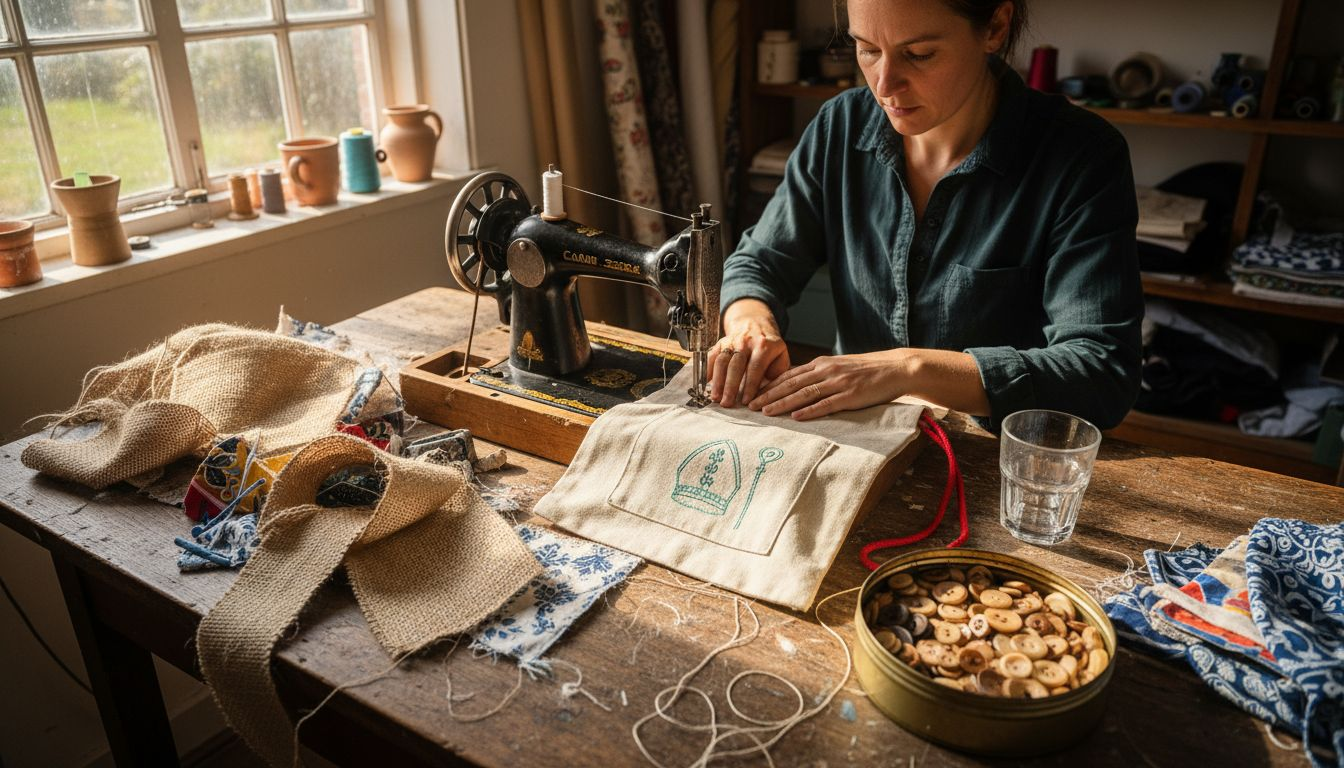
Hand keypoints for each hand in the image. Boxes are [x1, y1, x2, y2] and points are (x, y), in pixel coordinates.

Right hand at [708, 299, 790, 406]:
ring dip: (717, 381)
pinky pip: (712, 356)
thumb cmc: (770, 348)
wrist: (755, 324)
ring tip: (715, 397)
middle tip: (727, 403)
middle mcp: (746, 342)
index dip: (750, 385)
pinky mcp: (720, 343)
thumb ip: (777, 372)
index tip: (745, 402)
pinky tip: (706, 383)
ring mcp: (731, 341)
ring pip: (722, 361)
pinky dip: (707, 370)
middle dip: (730, 386)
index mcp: (763, 346)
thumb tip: (767, 389)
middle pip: (735, 365)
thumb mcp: (781, 356)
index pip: (755, 368)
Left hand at [749, 350, 915, 419]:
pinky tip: (796, 417)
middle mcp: (826, 371)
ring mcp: (838, 383)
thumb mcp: (839, 367)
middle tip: (749, 406)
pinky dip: (810, 411)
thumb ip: (819, 375)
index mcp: (821, 364)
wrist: (896, 368)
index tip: (752, 394)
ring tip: (766, 412)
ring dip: (783, 403)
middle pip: (791, 384)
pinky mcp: (851, 395)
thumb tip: (798, 385)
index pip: (788, 375)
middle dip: (768, 395)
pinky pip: (827, 404)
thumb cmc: (867, 370)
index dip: (768, 386)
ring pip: (804, 394)